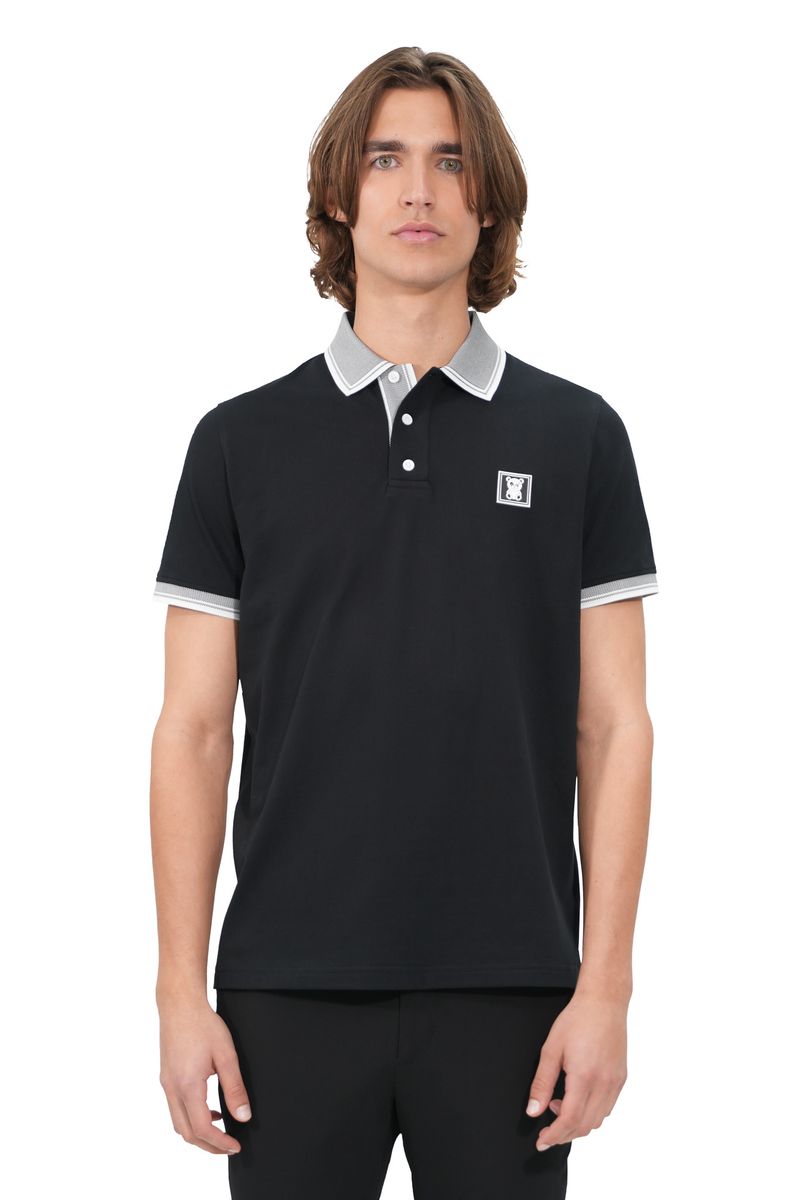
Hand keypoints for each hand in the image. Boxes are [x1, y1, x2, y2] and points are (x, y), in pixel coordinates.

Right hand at [158, 996, 251, 1154]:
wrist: (179, 1004)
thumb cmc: (203, 1025)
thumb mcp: (226, 1055)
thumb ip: (235, 1088)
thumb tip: (243, 1117)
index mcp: (187, 1086)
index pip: (202, 1128)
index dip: (219, 1142)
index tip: (235, 1146)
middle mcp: (172, 1089)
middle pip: (186, 1132)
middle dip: (208, 1145)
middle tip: (229, 1146)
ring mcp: (166, 1084)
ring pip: (178, 1123)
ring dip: (198, 1133)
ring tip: (220, 1130)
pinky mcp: (166, 1077)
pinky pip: (175, 1108)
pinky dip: (191, 1118)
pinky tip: (208, 1108)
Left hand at [524, 989, 627, 1151]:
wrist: (604, 1002)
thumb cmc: (576, 1020)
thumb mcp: (551, 1049)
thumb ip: (542, 1083)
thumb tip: (533, 1111)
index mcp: (584, 1077)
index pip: (569, 1120)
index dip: (553, 1135)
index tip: (540, 1141)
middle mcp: (604, 1084)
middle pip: (584, 1126)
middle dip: (563, 1135)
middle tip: (546, 1132)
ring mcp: (615, 1083)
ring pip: (597, 1120)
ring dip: (577, 1124)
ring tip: (558, 1107)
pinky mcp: (621, 1078)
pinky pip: (607, 1108)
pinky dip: (591, 1113)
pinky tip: (577, 1100)